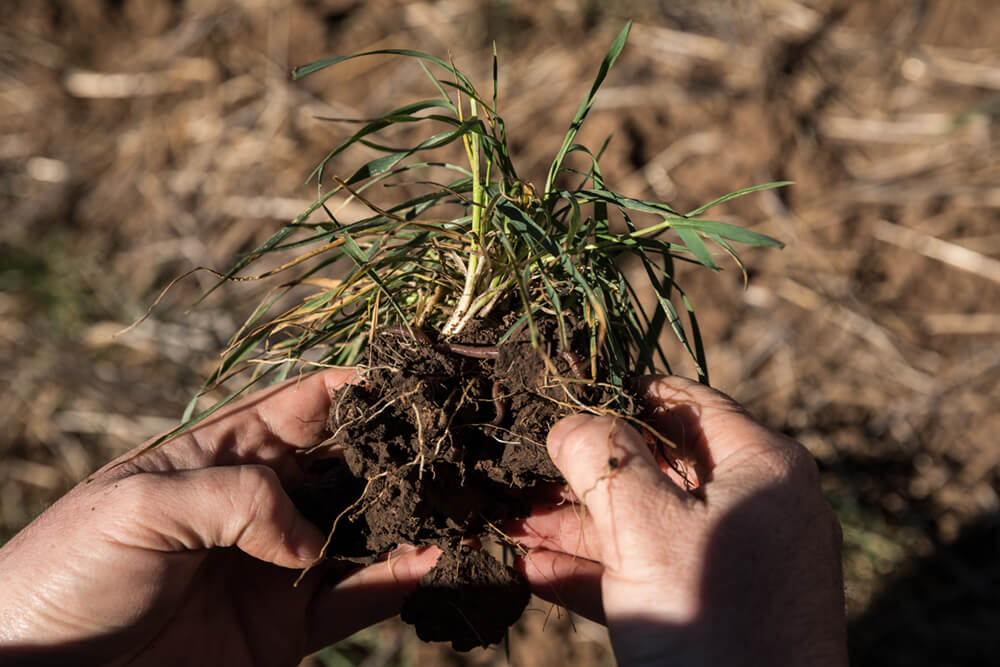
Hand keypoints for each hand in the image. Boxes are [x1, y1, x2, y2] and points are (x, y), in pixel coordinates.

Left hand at [0, 369, 438, 665]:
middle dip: (409, 449)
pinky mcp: (287, 627)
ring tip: (467, 500)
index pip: (313, 402)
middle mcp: (263, 502)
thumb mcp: (137, 508)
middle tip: (468, 437)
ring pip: (367, 529)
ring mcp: (279, 565)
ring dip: (416, 515)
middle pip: (354, 463)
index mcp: (224, 453)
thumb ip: (236, 500)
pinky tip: (436, 560)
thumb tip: (312, 537)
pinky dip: (400, 580)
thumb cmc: (64, 573)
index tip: (429, 374)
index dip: (370, 384)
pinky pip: (356, 598)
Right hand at [510, 375, 847, 666]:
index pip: (684, 404)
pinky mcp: (715, 609)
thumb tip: (570, 422)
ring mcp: (737, 561)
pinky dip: (595, 571)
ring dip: (574, 525)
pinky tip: (533, 571)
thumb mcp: (647, 526)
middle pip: (656, 467)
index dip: (618, 395)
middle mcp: (756, 506)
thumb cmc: (709, 618)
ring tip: (509, 520)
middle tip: (522, 467)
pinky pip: (650, 573)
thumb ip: (603, 458)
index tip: (560, 398)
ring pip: (645, 524)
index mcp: (762, 467)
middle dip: (581, 472)